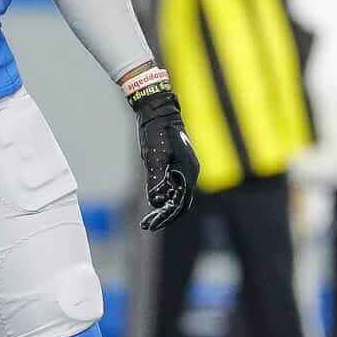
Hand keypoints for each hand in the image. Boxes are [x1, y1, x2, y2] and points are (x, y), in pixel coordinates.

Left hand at [132, 84, 200, 228]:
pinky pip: (172, 187)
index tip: (152, 224)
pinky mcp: (176, 165)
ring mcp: (184, 169)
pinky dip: (163, 197)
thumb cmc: (157, 132)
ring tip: (148, 219)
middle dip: (165, 216)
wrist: (158, 111)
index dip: (166, 216)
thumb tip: (156, 202)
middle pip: (180, 203)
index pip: (180, 203)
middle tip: (147, 226)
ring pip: (176, 196)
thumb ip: (156, 179)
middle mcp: (189, 173)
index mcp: (188, 172)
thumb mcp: (154, 156)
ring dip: (163, 209)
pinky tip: (152, 202)